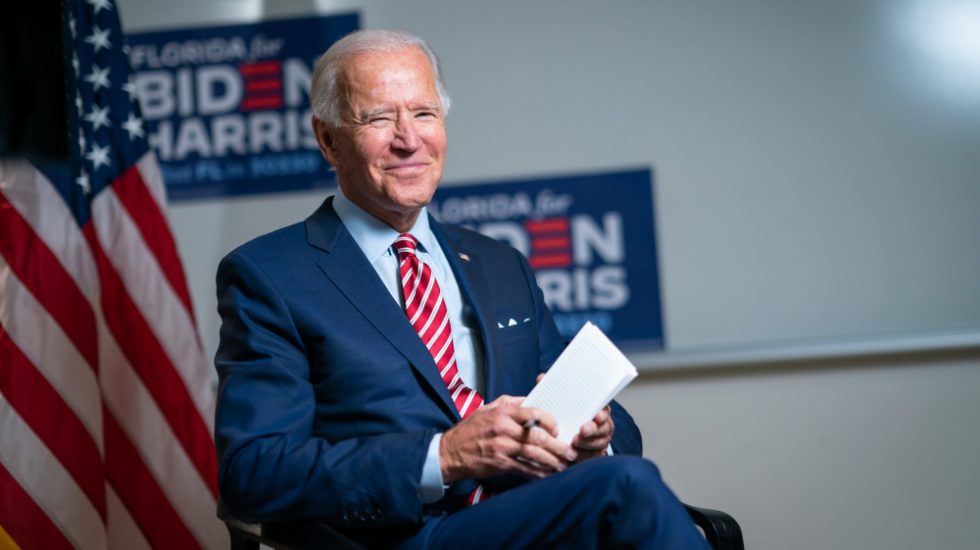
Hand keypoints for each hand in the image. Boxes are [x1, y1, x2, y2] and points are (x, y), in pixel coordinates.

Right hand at [439, 395, 576, 482]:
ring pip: (534, 454)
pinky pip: (525, 468)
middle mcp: (504, 428)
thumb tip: (531, 399)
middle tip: (570, 451)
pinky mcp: (500, 463)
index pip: (534, 413)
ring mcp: (502, 447)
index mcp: (503, 412)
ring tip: (563, 464)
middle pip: (538, 437)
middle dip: (557, 446)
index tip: (557, 428)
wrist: (450, 452)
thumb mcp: (488, 409)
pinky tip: (547, 474)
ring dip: (552, 461)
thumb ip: (510, 403)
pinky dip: (538, 473)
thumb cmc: (470, 429)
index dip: (550, 421)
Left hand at [533, 372, 613, 462]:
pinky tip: (574, 457)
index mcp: (596, 410)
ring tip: (574, 443)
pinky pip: (592, 458)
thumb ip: (553, 390)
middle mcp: (601, 426)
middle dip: (594, 430)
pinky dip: (583, 457)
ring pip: (599, 444)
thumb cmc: (565, 414)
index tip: (597, 415)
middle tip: (582, 430)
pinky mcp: (593, 455)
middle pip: (604, 429)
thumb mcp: (560, 401)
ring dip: (587, 444)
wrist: (565, 434)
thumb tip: (542, 377)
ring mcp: (599, 441)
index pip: (604, 410)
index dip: (602, 413)